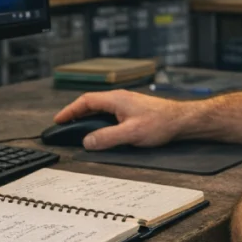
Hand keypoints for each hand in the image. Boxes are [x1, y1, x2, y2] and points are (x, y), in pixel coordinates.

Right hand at [54, 89, 190, 150]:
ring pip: (101, 109)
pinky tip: (101, 130)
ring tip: (78, 128)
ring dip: (88, 117)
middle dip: (76, 114)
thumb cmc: (161, 123)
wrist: (182, 121)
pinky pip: (110, 114)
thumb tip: (87, 142)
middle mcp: (120, 99)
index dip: (70, 110)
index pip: (85, 101)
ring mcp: (127, 104)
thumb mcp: (131, 133)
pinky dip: (100, 120)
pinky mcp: (134, 111)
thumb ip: (107, 138)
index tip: (59, 120)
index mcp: (116, 100)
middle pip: (91, 104)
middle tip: (65, 125)